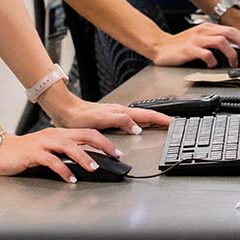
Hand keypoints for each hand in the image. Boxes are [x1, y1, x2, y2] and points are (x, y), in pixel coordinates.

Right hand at [0, 127, 120, 181]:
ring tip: (94, 167)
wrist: (0, 151)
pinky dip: (63, 169)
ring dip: (83, 157)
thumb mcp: (49, 150)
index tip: (116, 151)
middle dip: (102, 144)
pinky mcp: (33, 154)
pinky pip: (51, 161)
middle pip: (83, 135)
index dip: (103, 140)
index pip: (86, 133)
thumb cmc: (25, 153)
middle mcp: (54, 135)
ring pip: (69, 146)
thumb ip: (65, 153)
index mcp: (60, 133)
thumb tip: (86, 161)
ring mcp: (44, 143)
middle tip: (115, 155)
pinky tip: (70, 178)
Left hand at [47, 98, 172, 133]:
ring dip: (151, 119)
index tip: (172, 123)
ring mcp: (116, 114)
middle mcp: (121, 111)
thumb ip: (121, 121)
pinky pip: (131, 119)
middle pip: (146, 114)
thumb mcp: (102, 119)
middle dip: (160, 118)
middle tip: (172, 123)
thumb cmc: (80, 116)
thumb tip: (137, 127)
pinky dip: (140, 122)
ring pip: (139, 116)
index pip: (146, 114)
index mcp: (122, 112)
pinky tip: (138, 126)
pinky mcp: (110, 118)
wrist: (66, 111)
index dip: (160, 119)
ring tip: (160, 123)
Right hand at [150, 22, 239, 67]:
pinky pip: (205, 54)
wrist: (159, 46)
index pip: (232, 29)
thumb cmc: (180, 45)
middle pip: (230, 33)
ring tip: (233, 63)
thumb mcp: (200, 38)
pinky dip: (213, 60)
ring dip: (231, 53)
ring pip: (220, 41)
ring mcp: (196, 40)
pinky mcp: (189, 49)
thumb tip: (234, 49)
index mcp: (208, 28)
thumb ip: (214, 41)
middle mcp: (203, 31)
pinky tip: (213, 65)